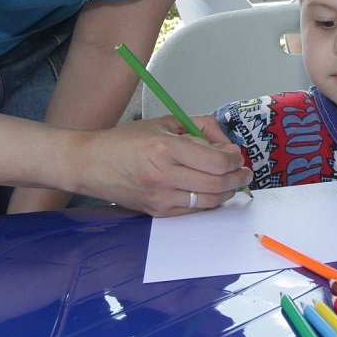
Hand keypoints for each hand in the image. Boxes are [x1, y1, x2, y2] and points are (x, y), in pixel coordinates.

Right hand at [74, 114, 251, 216]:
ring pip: (209, 201)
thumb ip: (200, 128)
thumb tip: (226, 143)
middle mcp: (164, 176)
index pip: (217, 161)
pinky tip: (213, 191)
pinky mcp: (157, 213)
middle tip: (244, 171)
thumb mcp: (164, 123)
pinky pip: (194, 211)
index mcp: (166, 149)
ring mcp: (161, 198)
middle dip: (238, 177)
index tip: (237, 154)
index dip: (235, 159)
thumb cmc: (126, 141)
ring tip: (234, 182)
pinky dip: (209, 202)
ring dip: (228, 192)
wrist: (91, 164)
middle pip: (218, 183)